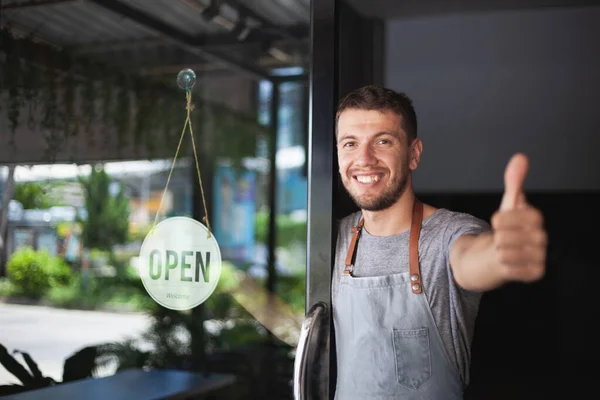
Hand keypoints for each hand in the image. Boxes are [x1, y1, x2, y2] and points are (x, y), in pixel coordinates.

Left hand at [491, 153, 546, 282]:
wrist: (500, 254)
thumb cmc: (506, 227)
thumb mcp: (508, 203)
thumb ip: (514, 181)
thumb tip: (520, 157)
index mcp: (536, 219)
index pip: (521, 216)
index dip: (505, 218)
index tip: (496, 220)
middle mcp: (541, 237)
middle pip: (507, 236)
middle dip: (497, 236)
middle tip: (500, 237)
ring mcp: (539, 256)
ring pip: (505, 252)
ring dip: (498, 250)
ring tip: (502, 249)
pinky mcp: (534, 273)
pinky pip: (508, 268)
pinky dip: (502, 264)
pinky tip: (506, 261)